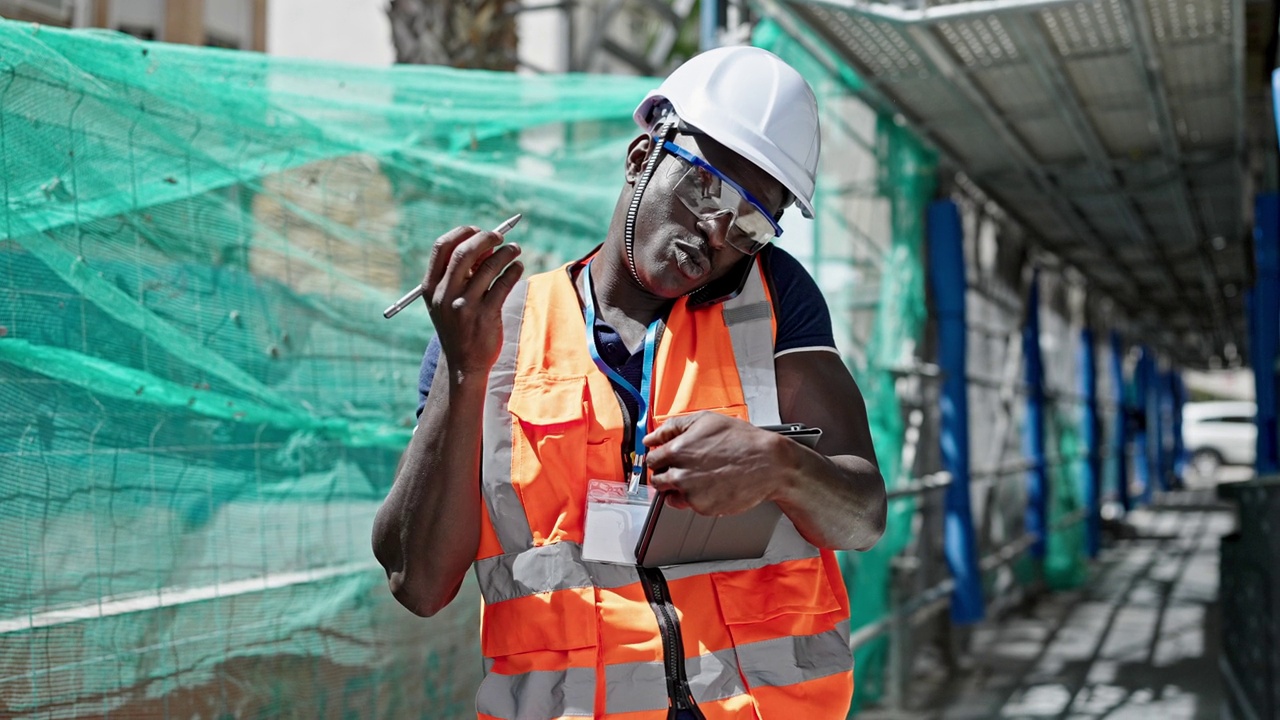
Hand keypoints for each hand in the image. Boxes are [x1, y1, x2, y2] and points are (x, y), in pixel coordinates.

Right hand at [420, 225, 523, 375]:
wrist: (464, 364)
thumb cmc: (458, 326)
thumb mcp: (449, 300)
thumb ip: (462, 273)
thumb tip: (486, 242)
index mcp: (430, 287)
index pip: (441, 248)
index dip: (461, 233)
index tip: (477, 230)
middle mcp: (444, 295)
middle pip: (464, 252)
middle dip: (485, 238)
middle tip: (500, 236)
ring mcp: (464, 306)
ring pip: (488, 266)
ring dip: (506, 253)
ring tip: (515, 250)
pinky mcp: (486, 316)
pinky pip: (504, 284)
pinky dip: (514, 270)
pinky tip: (518, 268)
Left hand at [643, 411, 791, 516]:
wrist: (768, 464)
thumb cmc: (742, 440)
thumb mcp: (705, 420)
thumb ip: (672, 427)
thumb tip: (650, 438)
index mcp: (678, 450)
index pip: (652, 460)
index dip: (661, 458)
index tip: (668, 459)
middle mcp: (680, 473)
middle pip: (657, 480)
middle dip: (667, 474)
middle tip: (687, 468)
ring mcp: (691, 493)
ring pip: (671, 495)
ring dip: (679, 488)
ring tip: (701, 477)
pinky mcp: (703, 508)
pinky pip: (689, 505)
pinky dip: (696, 498)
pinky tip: (712, 485)